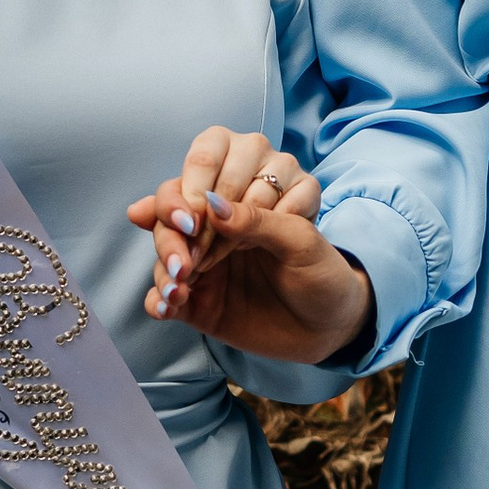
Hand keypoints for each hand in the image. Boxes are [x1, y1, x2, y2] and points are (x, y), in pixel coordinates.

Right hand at [127, 128, 377, 365]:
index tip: (198, 220)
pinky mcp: (195, 295)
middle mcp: (223, 213)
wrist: (330, 330)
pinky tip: (164, 308)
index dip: (195, 185)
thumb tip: (212, 205)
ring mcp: (204, 253)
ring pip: (163, 241)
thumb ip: (259, 220)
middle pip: (176, 201)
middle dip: (176, 230)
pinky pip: (161, 290)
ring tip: (178, 289)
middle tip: (190, 261)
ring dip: (165, 262)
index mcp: (253, 182)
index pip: (207, 158)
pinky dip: (158, 299)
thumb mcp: (304, 244)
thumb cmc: (324, 275)